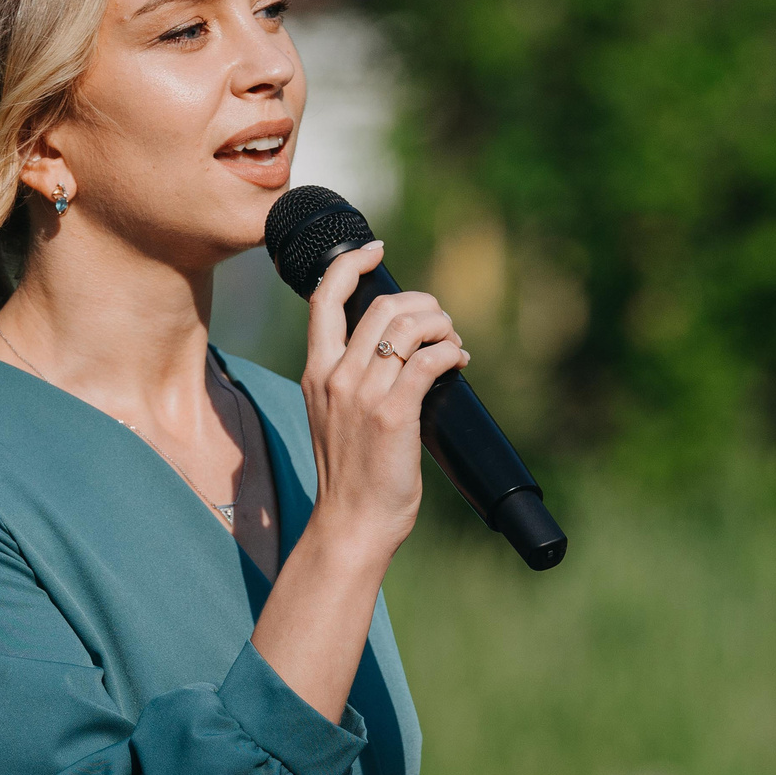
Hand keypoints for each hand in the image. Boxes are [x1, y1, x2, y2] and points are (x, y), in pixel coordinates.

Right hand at [298, 241, 469, 552]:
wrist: (352, 524)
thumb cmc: (351, 476)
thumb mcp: (334, 416)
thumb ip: (351, 380)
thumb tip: (396, 349)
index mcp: (316, 373)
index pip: (324, 298)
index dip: (352, 264)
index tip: (376, 250)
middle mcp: (335, 377)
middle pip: (381, 306)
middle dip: (421, 303)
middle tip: (440, 323)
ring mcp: (363, 395)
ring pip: (409, 327)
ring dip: (441, 325)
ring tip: (453, 344)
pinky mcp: (394, 415)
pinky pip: (430, 360)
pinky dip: (452, 351)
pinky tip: (459, 362)